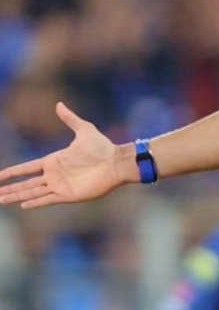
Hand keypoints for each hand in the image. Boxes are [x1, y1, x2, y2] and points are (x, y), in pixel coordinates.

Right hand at [0, 103, 130, 209]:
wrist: (116, 162)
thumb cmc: (103, 147)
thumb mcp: (84, 129)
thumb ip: (70, 119)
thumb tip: (59, 104)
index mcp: (54, 161)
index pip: (27, 168)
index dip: (12, 172)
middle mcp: (54, 175)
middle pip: (26, 183)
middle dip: (9, 189)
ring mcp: (60, 185)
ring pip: (32, 192)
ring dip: (17, 196)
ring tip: (1, 201)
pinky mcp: (68, 194)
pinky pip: (47, 199)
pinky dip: (35, 202)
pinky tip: (23, 205)